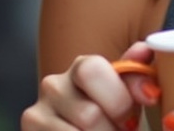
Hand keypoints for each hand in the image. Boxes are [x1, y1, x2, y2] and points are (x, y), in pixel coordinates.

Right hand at [21, 43, 160, 130]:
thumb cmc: (113, 117)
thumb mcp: (128, 96)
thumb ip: (137, 75)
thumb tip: (144, 50)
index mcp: (83, 66)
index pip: (93, 70)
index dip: (118, 100)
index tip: (132, 120)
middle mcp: (54, 84)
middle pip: (88, 114)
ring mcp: (36, 113)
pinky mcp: (30, 130)